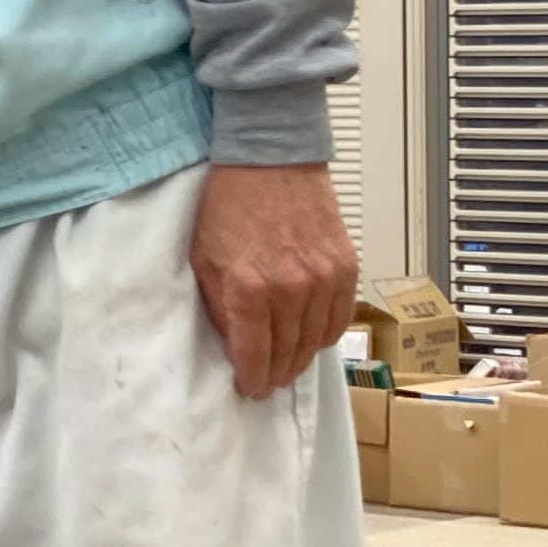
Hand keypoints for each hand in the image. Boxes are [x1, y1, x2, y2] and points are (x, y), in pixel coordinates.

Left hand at [189, 164, 357, 401]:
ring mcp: (322, 278)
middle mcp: (290, 288)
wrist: (268, 158)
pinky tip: (311, 337)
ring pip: (316, 341)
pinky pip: (339, 317)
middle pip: (288, 354)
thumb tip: (231, 344)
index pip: (254, 357)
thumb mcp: (202, 258)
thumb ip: (217, 305)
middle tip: (267, 382)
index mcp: (248, 289)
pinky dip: (325, 333)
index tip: (248, 388)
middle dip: (275, 374)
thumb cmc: (227, 203)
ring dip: (301, 358)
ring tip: (287, 364)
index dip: (251, 380)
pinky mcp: (345, 265)